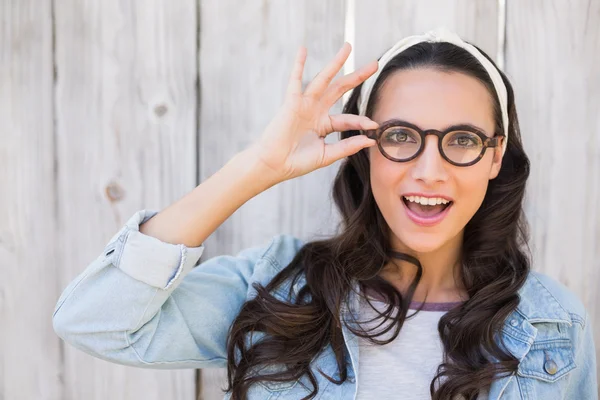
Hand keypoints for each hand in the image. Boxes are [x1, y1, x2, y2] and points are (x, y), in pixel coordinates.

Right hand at [249, 43, 379, 182]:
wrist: (275, 165)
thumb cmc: (297, 162)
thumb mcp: (327, 155)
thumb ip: (348, 146)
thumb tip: (370, 140)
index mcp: (324, 124)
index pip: (348, 118)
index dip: (361, 121)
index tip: (374, 126)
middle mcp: (316, 111)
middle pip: (340, 89)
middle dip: (357, 76)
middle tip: (374, 64)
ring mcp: (305, 105)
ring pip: (324, 80)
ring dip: (336, 63)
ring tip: (348, 47)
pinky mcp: (292, 103)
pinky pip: (295, 81)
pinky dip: (298, 65)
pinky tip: (302, 50)